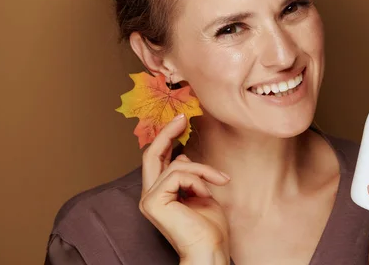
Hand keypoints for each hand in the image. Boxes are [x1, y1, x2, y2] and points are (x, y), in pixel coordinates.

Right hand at [139, 114, 230, 262]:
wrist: (210, 250)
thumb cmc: (209, 228)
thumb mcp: (201, 192)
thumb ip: (189, 175)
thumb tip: (182, 155)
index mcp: (159, 193)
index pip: (157, 160)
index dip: (166, 138)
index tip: (181, 121)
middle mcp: (149, 195)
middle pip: (151, 154)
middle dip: (167, 133)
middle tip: (182, 118)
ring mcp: (149, 199)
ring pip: (175, 165)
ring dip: (202, 170)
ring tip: (219, 181)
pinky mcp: (153, 201)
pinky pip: (178, 174)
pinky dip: (198, 179)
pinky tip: (206, 194)